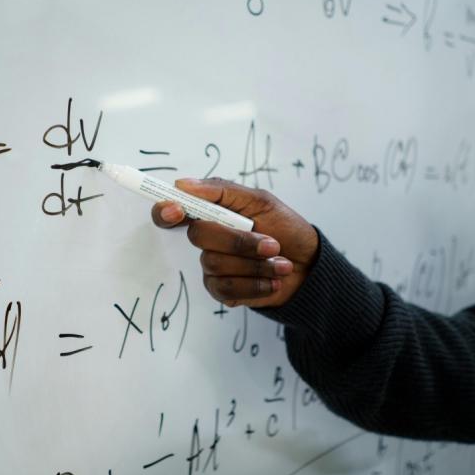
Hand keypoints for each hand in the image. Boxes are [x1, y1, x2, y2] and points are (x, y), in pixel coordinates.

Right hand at [151, 178, 318, 307]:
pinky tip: (273, 281)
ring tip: (281, 264)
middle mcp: (208, 239)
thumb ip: (222, 190)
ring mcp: (213, 266)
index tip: (177, 209)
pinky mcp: (222, 291)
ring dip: (255, 264)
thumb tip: (183, 184)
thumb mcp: (261, 201)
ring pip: (215, 264)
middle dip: (238, 241)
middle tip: (271, 244)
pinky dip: (255, 284)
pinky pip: (225, 288)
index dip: (166, 211)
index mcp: (212, 213)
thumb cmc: (286, 228)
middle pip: (198, 236)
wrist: (309, 266)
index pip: (172, 211)